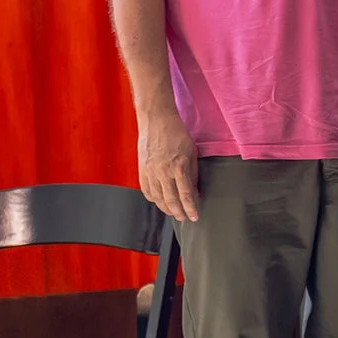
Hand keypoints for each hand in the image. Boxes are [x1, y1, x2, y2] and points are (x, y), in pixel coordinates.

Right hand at [138, 107, 199, 221]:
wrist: (157, 120)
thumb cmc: (176, 132)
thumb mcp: (192, 152)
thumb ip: (193, 174)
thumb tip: (195, 192)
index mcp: (179, 166)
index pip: (186, 195)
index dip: (191, 209)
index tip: (194, 217)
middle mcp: (164, 172)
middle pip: (171, 201)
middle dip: (179, 213)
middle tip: (184, 218)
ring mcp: (151, 171)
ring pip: (158, 198)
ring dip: (166, 208)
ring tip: (173, 212)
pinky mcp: (142, 169)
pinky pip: (146, 190)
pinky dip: (153, 199)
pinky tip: (159, 201)